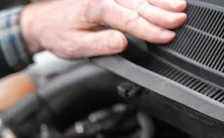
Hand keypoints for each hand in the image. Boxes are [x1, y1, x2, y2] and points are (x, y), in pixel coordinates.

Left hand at [20, 0, 187, 57]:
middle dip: (162, 12)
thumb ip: (99, 45)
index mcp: (95, 7)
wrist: (44, 23)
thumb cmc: (58, 34)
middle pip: (138, 4)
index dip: (149, 29)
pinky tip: (166, 0)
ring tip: (180, 7)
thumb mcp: (74, 47)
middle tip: (180, 19)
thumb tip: (122, 43)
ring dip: (161, 2)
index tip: (165, 35)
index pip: (128, 19)